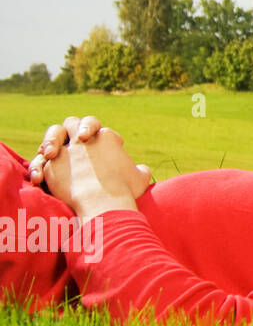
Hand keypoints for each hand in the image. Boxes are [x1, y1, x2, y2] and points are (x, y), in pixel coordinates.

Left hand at [29, 115, 151, 190]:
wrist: (102, 202)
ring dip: (52, 140)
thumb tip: (140, 170)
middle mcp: (86, 140)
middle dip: (74, 130)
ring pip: (55, 132)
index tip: (109, 158)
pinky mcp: (51, 166)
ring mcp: (67, 151)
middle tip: (77, 145)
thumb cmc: (124, 190)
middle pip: (75, 123)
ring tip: (53, 152)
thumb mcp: (140, 177)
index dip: (106, 143)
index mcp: (108, 138)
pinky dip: (40, 167)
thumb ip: (139, 170)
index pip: (103, 132)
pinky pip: (41, 160)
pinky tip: (41, 176)